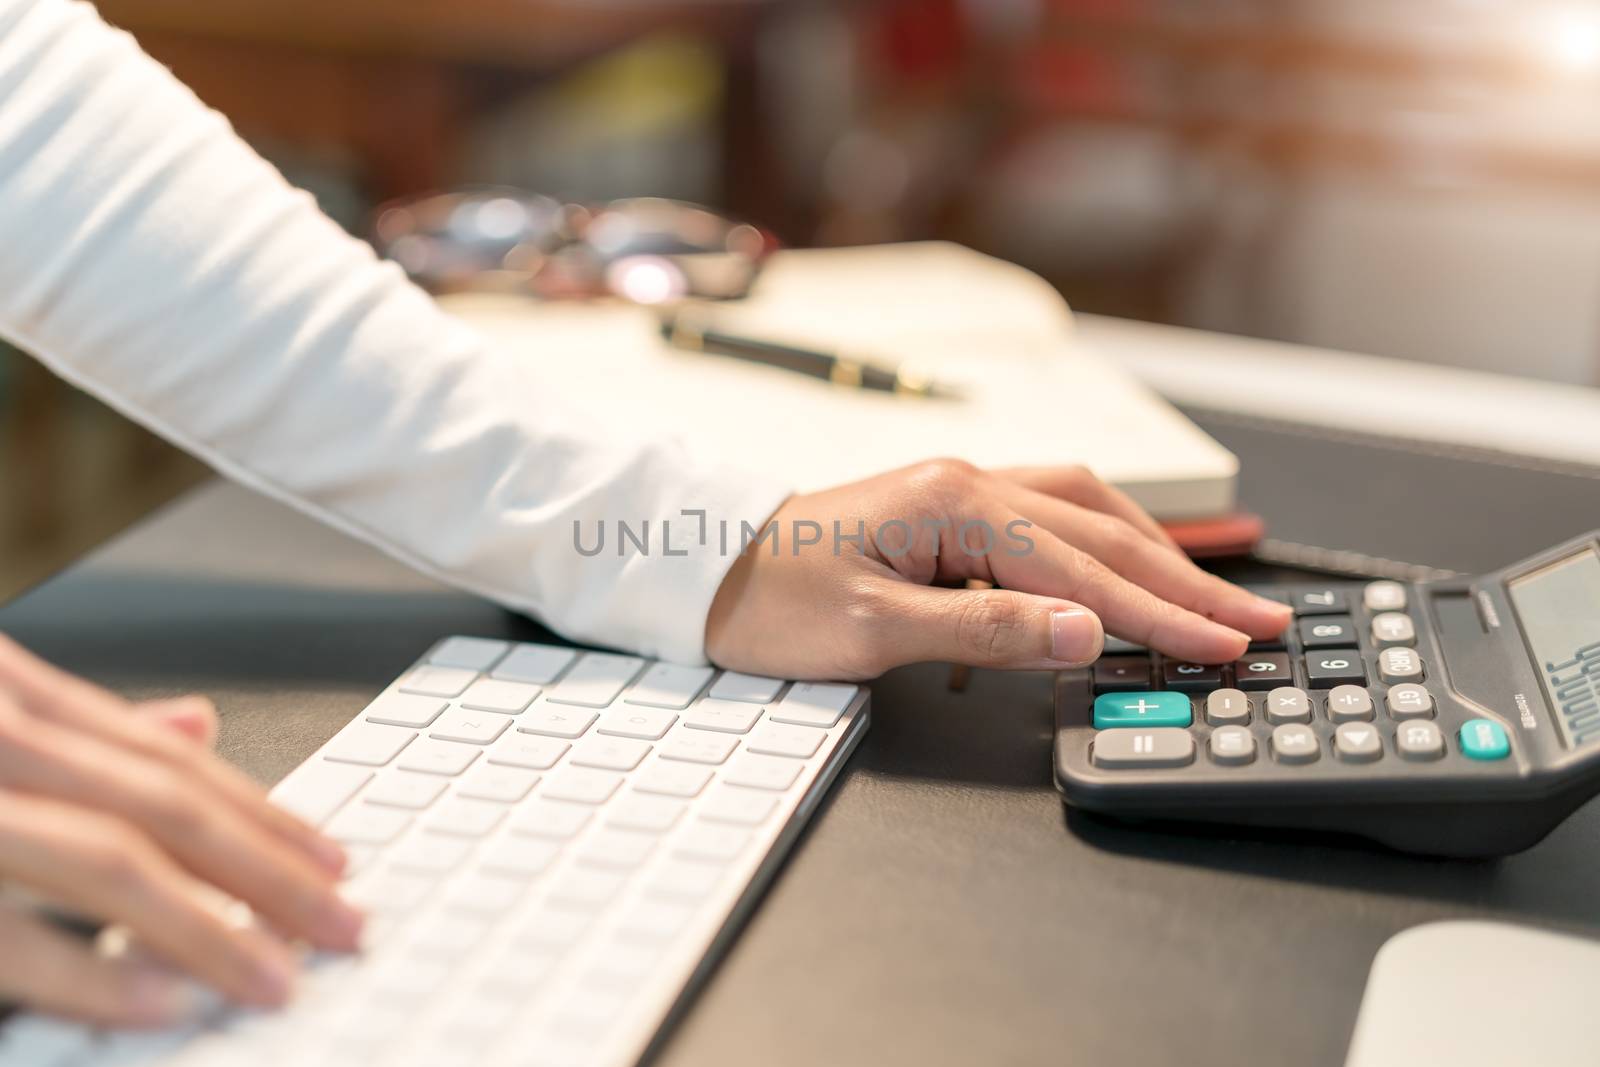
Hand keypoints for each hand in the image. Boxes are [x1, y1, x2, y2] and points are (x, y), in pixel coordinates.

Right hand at [0, 636, 361, 1026]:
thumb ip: (82, 731)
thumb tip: (196, 721)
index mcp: (10, 695)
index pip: (163, 759)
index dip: (260, 813)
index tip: (334, 862)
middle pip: (161, 804)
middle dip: (264, 870)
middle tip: (341, 926)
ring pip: (109, 857)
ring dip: (207, 925)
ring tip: (276, 977)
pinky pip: (11, 938)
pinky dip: (94, 972)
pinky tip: (170, 1001)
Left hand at [706, 460, 1290, 678]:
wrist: (705, 571)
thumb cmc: (773, 602)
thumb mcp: (870, 630)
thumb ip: (983, 629)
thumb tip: (1085, 634)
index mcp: (953, 504)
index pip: (1082, 567)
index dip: (1161, 614)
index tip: (1227, 646)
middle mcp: (968, 482)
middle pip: (1103, 529)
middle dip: (1186, 582)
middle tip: (1259, 622)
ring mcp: (962, 489)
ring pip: (1086, 508)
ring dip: (1154, 552)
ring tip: (1212, 595)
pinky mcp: (952, 510)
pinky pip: (1052, 514)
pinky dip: (1105, 542)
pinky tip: (1128, 565)